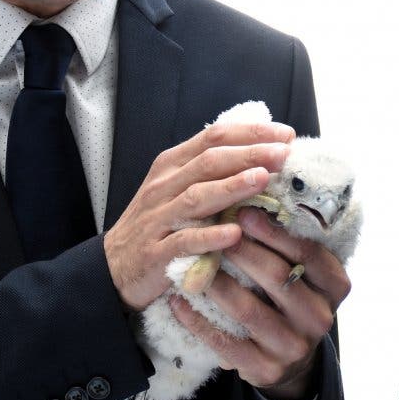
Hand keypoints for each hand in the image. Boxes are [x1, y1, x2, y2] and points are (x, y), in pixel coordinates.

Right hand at [104, 122, 293, 311]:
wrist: (113, 266)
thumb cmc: (159, 223)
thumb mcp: (179, 187)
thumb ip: (213, 170)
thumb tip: (263, 153)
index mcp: (173, 164)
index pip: (213, 138)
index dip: (250, 133)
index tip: (286, 134)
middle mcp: (164, 186)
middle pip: (209, 162)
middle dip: (249, 154)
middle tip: (284, 153)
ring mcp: (158, 218)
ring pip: (197, 196)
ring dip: (232, 187)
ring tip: (263, 179)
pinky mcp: (156, 253)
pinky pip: (184, 241)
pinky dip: (209, 237)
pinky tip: (235, 234)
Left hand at [170, 206, 351, 399]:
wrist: (287, 354)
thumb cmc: (290, 294)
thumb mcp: (302, 269)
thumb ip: (291, 238)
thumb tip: (259, 185)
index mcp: (336, 286)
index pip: (308, 253)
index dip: (276, 231)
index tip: (245, 211)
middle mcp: (320, 318)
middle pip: (279, 278)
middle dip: (244, 251)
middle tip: (215, 230)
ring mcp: (294, 347)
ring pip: (250, 311)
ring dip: (219, 283)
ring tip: (194, 261)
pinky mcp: (266, 370)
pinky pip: (227, 344)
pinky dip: (199, 321)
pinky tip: (179, 301)